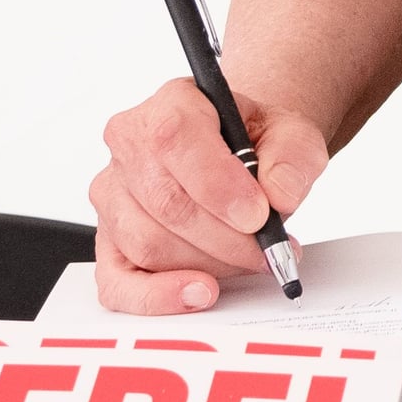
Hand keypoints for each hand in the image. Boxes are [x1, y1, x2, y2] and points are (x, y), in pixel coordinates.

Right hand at [92, 78, 331, 311]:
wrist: (239, 158)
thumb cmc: (257, 146)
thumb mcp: (292, 136)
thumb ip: (293, 158)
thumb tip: (279, 196)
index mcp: (172, 104)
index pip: (175, 139)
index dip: (218, 184)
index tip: (259, 216)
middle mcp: (129, 144)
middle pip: (166, 203)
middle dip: (227, 238)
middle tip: (268, 251)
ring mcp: (112, 193)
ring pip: (149, 244)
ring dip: (208, 264)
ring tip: (247, 260)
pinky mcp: (108, 240)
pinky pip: (117, 281)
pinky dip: (157, 296)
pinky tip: (196, 295)